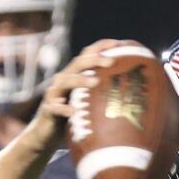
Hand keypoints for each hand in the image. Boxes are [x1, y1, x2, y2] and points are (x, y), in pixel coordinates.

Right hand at [21, 39, 133, 154]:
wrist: (45, 134)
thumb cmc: (72, 117)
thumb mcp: (87, 102)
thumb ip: (102, 93)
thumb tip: (133, 91)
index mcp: (74, 75)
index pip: (86, 54)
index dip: (100, 46)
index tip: (118, 44)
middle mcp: (62, 80)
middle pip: (77, 63)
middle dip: (94, 60)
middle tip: (111, 61)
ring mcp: (53, 94)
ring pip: (65, 81)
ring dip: (80, 80)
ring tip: (95, 81)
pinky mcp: (47, 110)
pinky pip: (55, 108)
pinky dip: (63, 108)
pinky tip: (73, 112)